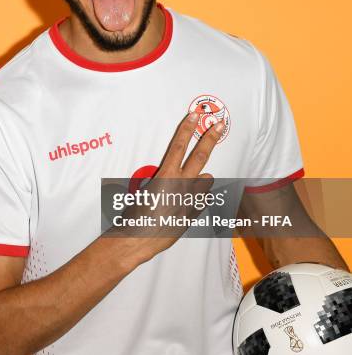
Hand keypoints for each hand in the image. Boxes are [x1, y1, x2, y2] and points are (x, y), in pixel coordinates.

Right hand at [108, 111, 223, 262]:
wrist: (137, 239)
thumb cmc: (135, 213)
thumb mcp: (149, 190)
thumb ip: (171, 180)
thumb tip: (199, 176)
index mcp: (165, 175)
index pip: (178, 146)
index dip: (187, 129)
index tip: (194, 116)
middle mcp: (180, 184)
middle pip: (199, 156)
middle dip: (210, 138)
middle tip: (219, 125)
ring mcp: (189, 199)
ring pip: (205, 180)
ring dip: (200, 179)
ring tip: (185, 187)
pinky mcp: (193, 213)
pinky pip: (202, 199)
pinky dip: (197, 197)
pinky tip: (185, 203)